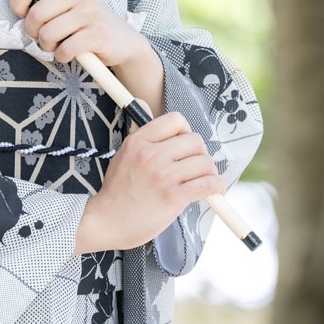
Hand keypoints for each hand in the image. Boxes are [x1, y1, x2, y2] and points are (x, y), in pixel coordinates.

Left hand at [7, 0, 150, 71]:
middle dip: (33, 32)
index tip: (23, 15)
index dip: (17, 4)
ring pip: (48, 34)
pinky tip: (70, 53)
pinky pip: (64, 50)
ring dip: (48, 46)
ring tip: (59, 44)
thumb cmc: (87, 20)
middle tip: (44, 36)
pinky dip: (62, 56)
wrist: (123, 41)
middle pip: (36, 14)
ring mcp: (90, 12)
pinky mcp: (98, 34)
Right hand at [74, 111, 223, 252]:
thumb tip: (143, 103)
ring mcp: (163, 176)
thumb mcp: (122, 153)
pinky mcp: (173, 197)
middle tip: (195, 166)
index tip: (184, 146)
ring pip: (205, 162)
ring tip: (204, 180)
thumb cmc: (117, 190)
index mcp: (138, 141)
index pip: (175, 120)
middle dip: (200, 153)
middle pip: (195, 141)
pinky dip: (217, 186)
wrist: (107, 221)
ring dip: (210, 172)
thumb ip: (138, 132)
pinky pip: (208, 184)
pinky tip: (214, 190)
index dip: (185, 131)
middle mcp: (151, 155)